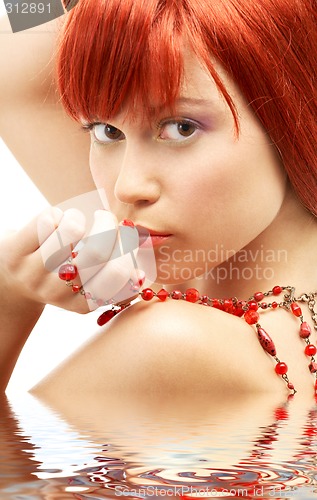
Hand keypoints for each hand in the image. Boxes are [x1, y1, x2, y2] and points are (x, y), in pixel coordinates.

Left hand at [2, 206, 149, 313]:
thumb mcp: (89, 282)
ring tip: (74, 221)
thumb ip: (116, 276)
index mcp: (83, 304)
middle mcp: (59, 293)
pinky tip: (54, 223)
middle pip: (98, 251)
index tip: (123, 237)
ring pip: (71, 231)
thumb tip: (140, 274)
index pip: (119, 277)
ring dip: (78, 217)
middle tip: (105, 218)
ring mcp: (34, 274)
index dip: (127, 249)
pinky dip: (56, 214)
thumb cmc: (62, 274)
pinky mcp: (15, 253)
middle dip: (108, 224)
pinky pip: (46, 220)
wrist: (11, 280)